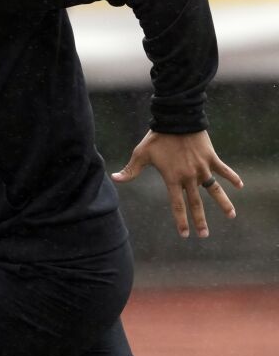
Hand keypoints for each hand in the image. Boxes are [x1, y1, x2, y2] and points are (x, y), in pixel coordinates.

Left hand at [111, 129, 242, 237]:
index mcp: (172, 178)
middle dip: (200, 220)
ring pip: (214, 190)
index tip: (184, 234)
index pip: (177, 204)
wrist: (176, 120)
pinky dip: (233, 177)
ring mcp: (202, 168)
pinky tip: (240, 186)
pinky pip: (224, 170)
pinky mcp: (211, 158)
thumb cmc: (157, 137)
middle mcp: (189, 177)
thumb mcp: (141, 154)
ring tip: (231, 216)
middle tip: (204, 235)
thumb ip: (130, 170)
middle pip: (196, 203)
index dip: (180, 220)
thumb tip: (114, 178)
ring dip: (224, 203)